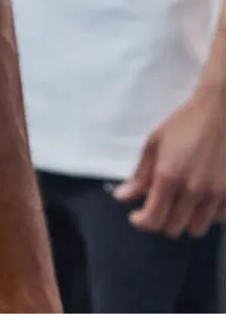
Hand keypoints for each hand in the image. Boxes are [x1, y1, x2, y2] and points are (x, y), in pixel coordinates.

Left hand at [115, 86, 225, 237]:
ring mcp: (216, 194)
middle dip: (161, 221)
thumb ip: (141, 174)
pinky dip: (207, 214)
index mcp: (169, 176)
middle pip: (173, 228)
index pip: (153, 218)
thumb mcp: (155, 143)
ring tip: (180, 203)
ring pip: (196, 228)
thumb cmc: (185, 123)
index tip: (137, 217)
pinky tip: (202, 199)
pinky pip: (218, 219)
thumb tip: (123, 197)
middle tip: (158, 206)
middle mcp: (193, 190)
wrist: (221, 110)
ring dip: (185, 220)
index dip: (141, 222)